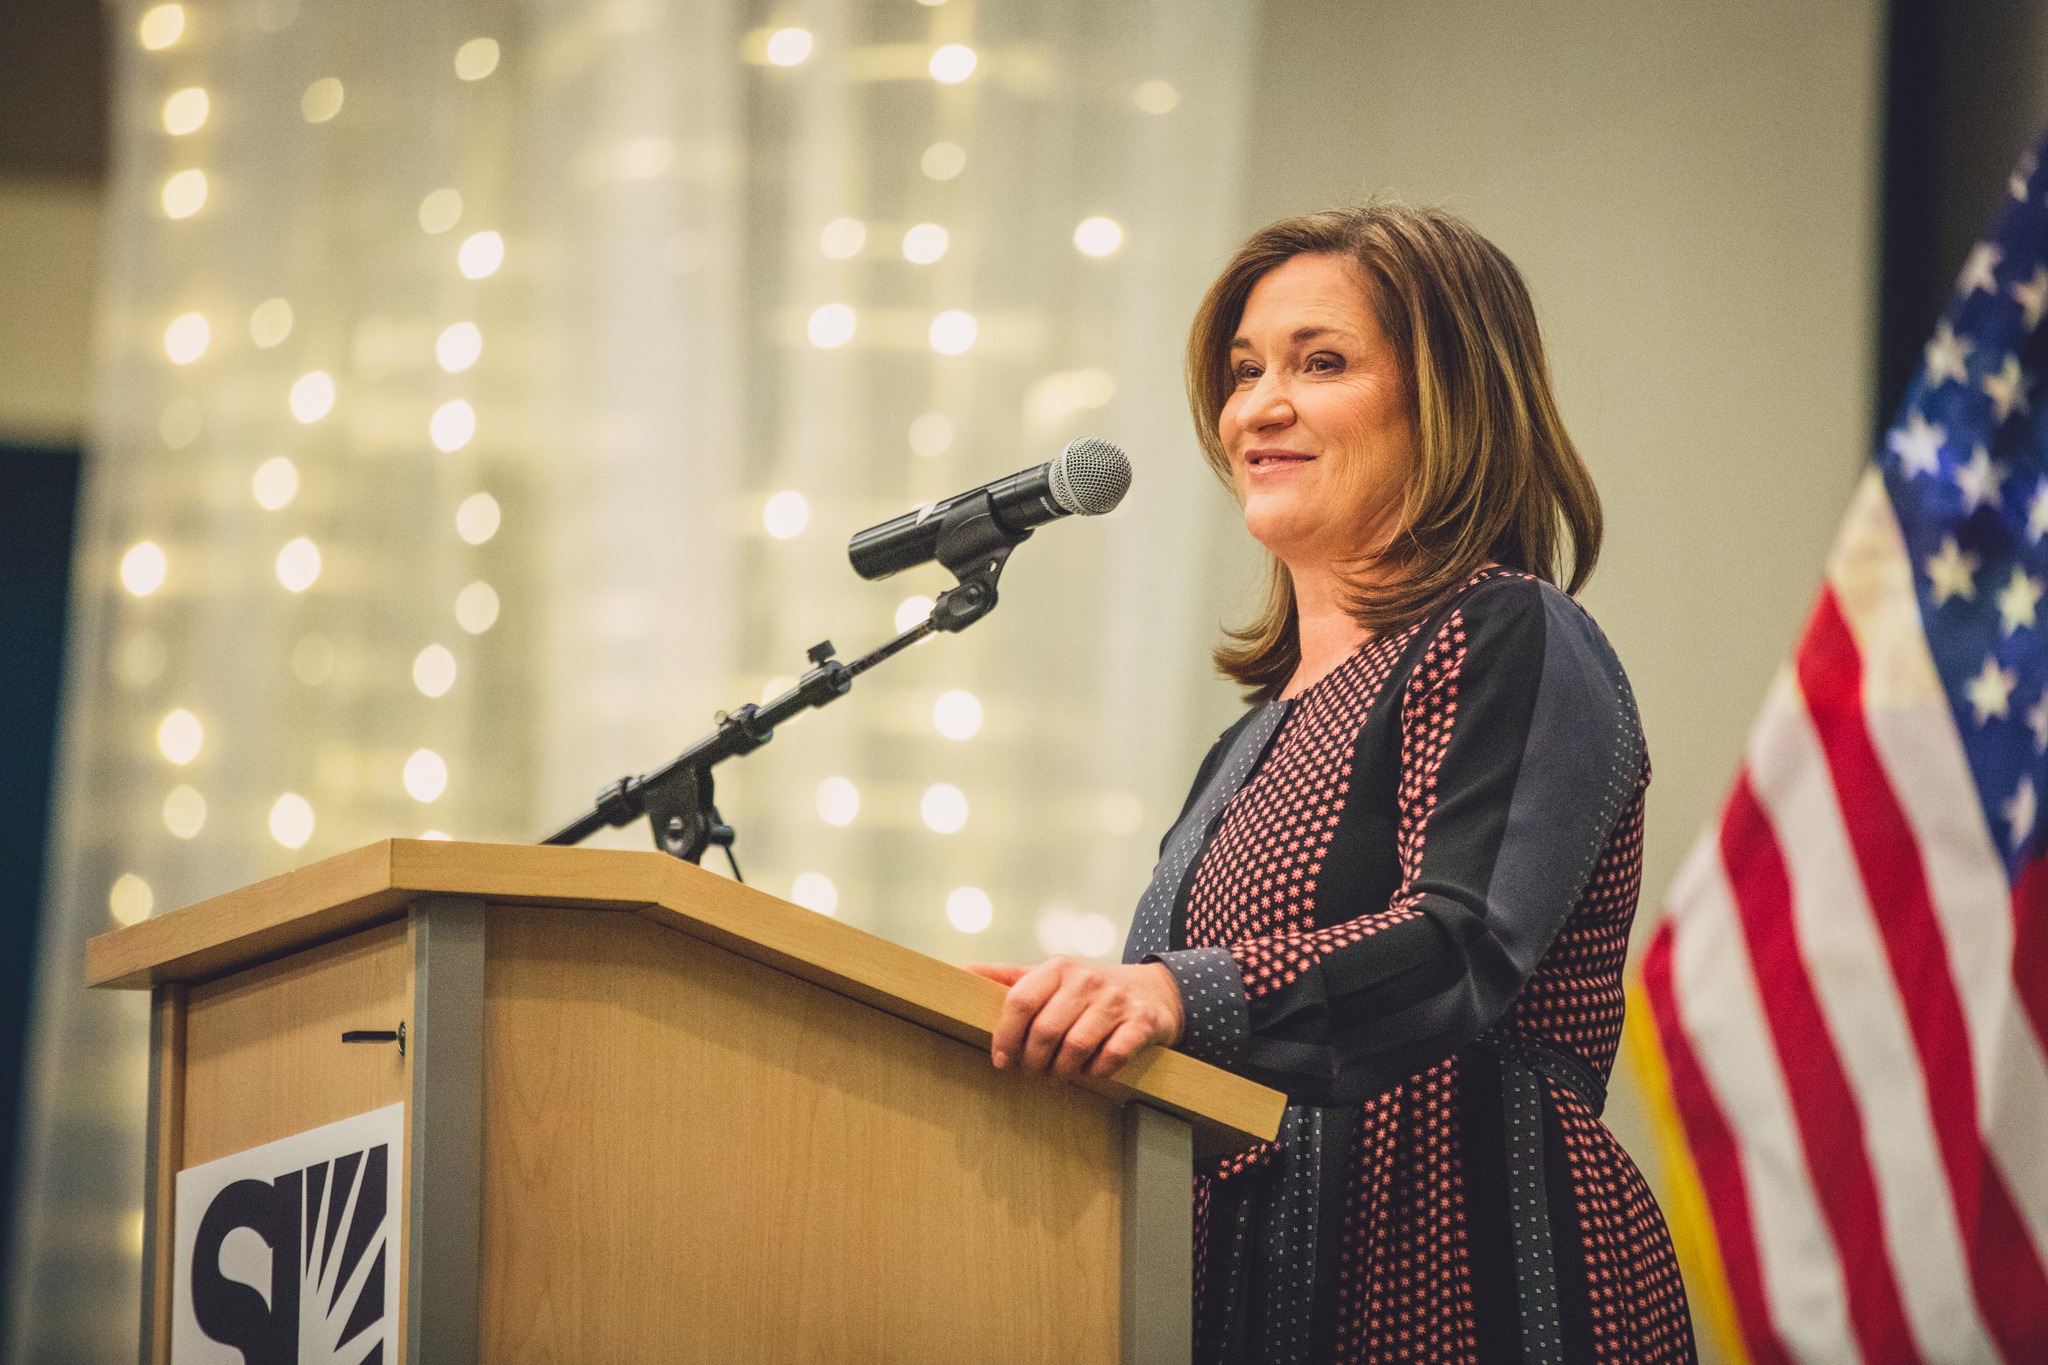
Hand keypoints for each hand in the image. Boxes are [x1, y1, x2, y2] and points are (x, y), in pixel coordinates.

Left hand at [963, 959, 1184, 1078]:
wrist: (1152, 990)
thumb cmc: (1089, 989)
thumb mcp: (1051, 977)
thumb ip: (1009, 978)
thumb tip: (962, 971)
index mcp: (1059, 968)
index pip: (1021, 1000)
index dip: (1006, 1035)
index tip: (1001, 1059)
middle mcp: (1087, 980)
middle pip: (1046, 1030)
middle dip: (1033, 1061)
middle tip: (1031, 1074)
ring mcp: (1116, 1001)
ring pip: (1076, 1046)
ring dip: (1061, 1071)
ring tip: (1056, 1076)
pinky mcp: (1142, 1022)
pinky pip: (1112, 1056)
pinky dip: (1097, 1072)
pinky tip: (1091, 1072)